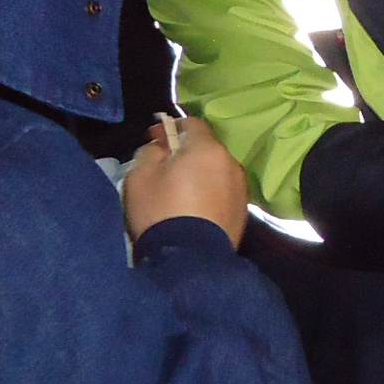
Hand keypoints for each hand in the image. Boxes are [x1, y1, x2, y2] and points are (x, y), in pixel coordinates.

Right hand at [123, 115, 247, 246]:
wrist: (189, 260)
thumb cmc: (160, 212)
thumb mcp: (139, 176)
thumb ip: (150, 151)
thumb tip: (162, 146)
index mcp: (207, 149)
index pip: (192, 123)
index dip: (172, 128)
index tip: (156, 140)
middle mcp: (230, 163)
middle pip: (206, 149)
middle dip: (187, 154)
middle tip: (165, 170)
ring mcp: (241, 189)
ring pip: (217, 172)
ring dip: (201, 175)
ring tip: (181, 194)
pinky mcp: (243, 212)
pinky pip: (223, 193)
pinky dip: (211, 195)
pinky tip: (195, 210)